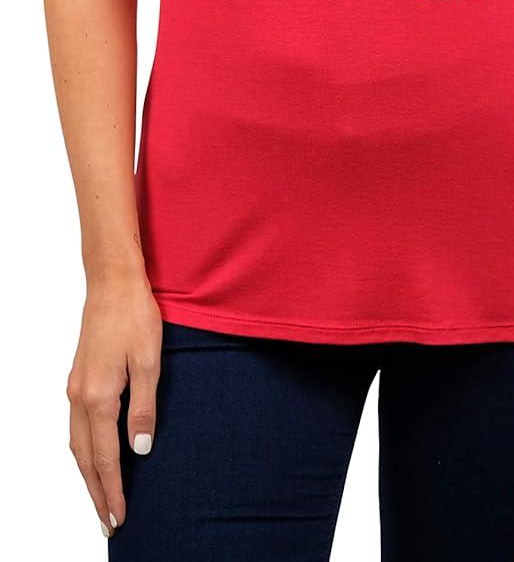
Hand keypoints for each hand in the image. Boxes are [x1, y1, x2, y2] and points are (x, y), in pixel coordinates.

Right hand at [66, 270, 161, 538]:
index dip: (112, 490)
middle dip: (95, 492)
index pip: (104, 458)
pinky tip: (94, 455)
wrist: (112, 282)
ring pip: (76, 443)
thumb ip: (144, 407)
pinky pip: (76, 426)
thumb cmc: (134, 315)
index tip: (119, 517)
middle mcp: (79, 396)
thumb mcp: (149, 361)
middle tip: (108, 522)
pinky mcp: (77, 378)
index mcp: (98, 397)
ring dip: (87, 474)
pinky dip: (84, 450)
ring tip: (101, 497)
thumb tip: (140, 449)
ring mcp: (74, 387)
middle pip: (83, 458)